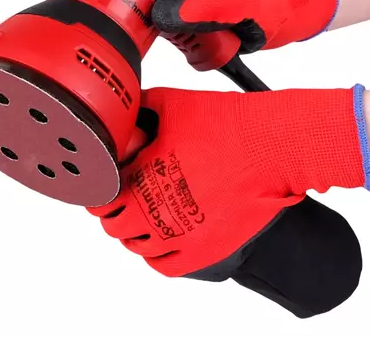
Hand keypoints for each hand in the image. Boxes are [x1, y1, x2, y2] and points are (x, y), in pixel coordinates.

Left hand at [86, 86, 368, 315]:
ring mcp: (177, 237)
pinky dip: (158, 254)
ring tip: (149, 213)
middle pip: (114, 225)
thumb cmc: (225, 125)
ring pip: (137, 247)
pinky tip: (164, 238)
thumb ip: (142, 106)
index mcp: (138, 179)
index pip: (100, 197)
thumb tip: (131, 107)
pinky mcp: (204, 252)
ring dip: (137, 231)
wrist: (269, 147)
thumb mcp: (173, 103)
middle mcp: (152, 214)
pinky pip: (166, 266)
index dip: (102, 187)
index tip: (112, 181)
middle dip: (117, 209)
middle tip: (130, 194)